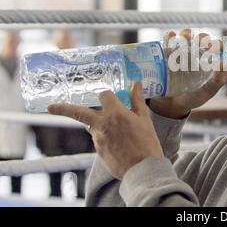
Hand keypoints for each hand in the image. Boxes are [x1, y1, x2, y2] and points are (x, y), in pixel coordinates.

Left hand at [48, 82, 162, 179]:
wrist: (143, 169)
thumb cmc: (147, 143)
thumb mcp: (144, 119)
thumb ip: (137, 100)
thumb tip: (137, 85)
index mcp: (116, 114)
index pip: (104, 95)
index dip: (108, 95)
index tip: (112, 97)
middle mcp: (103, 125)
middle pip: (78, 112)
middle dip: (63, 109)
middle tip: (51, 107)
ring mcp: (98, 139)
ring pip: (92, 126)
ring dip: (99, 124)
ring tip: (120, 133)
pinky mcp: (97, 151)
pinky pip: (98, 139)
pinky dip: (105, 137)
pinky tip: (119, 144)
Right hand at [148, 29, 226, 118]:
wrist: (170, 104)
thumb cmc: (192, 98)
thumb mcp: (207, 92)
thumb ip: (218, 81)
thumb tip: (224, 64)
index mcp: (209, 60)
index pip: (216, 46)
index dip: (217, 44)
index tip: (214, 48)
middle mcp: (196, 52)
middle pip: (201, 38)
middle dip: (202, 37)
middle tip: (200, 43)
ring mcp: (181, 51)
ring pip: (185, 35)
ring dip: (186, 33)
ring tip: (185, 39)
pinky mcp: (167, 52)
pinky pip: (168, 40)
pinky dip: (170, 35)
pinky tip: (171, 37)